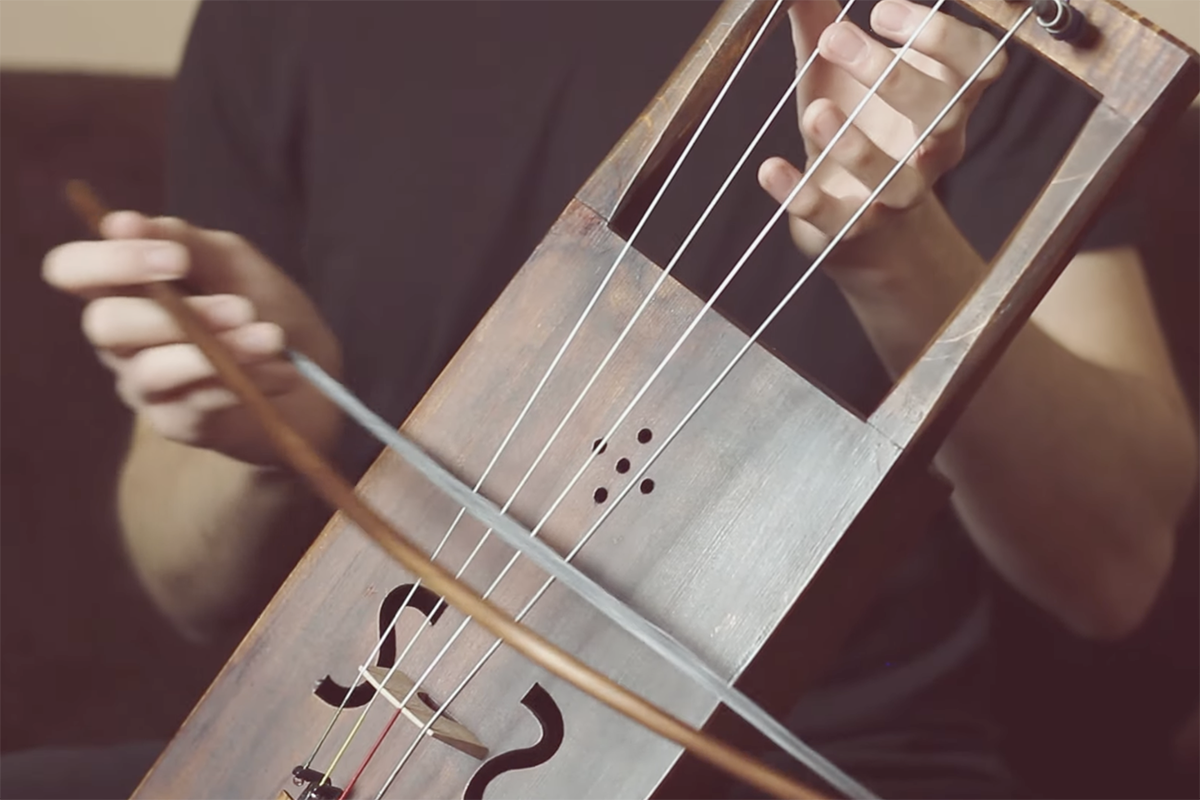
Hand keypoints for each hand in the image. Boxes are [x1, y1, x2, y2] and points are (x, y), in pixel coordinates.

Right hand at [43, 212, 342, 465]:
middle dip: (173, 312)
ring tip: (271, 338)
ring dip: (217, 347)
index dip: (109, 261)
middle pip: (104, 324)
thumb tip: (121, 222)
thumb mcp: (231, 262)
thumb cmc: (263, 308)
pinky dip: (241, 377)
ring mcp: (145, 385)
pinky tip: (276, 367)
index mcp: (126, 288)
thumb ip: (183, 241)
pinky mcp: (178, 422)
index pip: (72, 270)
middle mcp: (122, 339)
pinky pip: (196, 402)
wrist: (312, 373)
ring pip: (152, 368)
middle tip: (241, 308)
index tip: (174, 258)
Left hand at [759, 0, 1006, 262]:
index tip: (880, 12)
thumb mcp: (834, 71)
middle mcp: (933, 147)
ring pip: (897, 178)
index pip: (979, 62)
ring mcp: (897, 194)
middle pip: (944, 112)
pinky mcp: (854, 229)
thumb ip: (820, 23)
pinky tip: (770, 168)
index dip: (940, 35)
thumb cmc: (852, 125)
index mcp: (945, 98)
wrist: (848, 217)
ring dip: (853, 143)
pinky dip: (800, 194)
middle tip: (834, 39)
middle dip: (891, 73)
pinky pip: (835, 217)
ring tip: (814, 110)